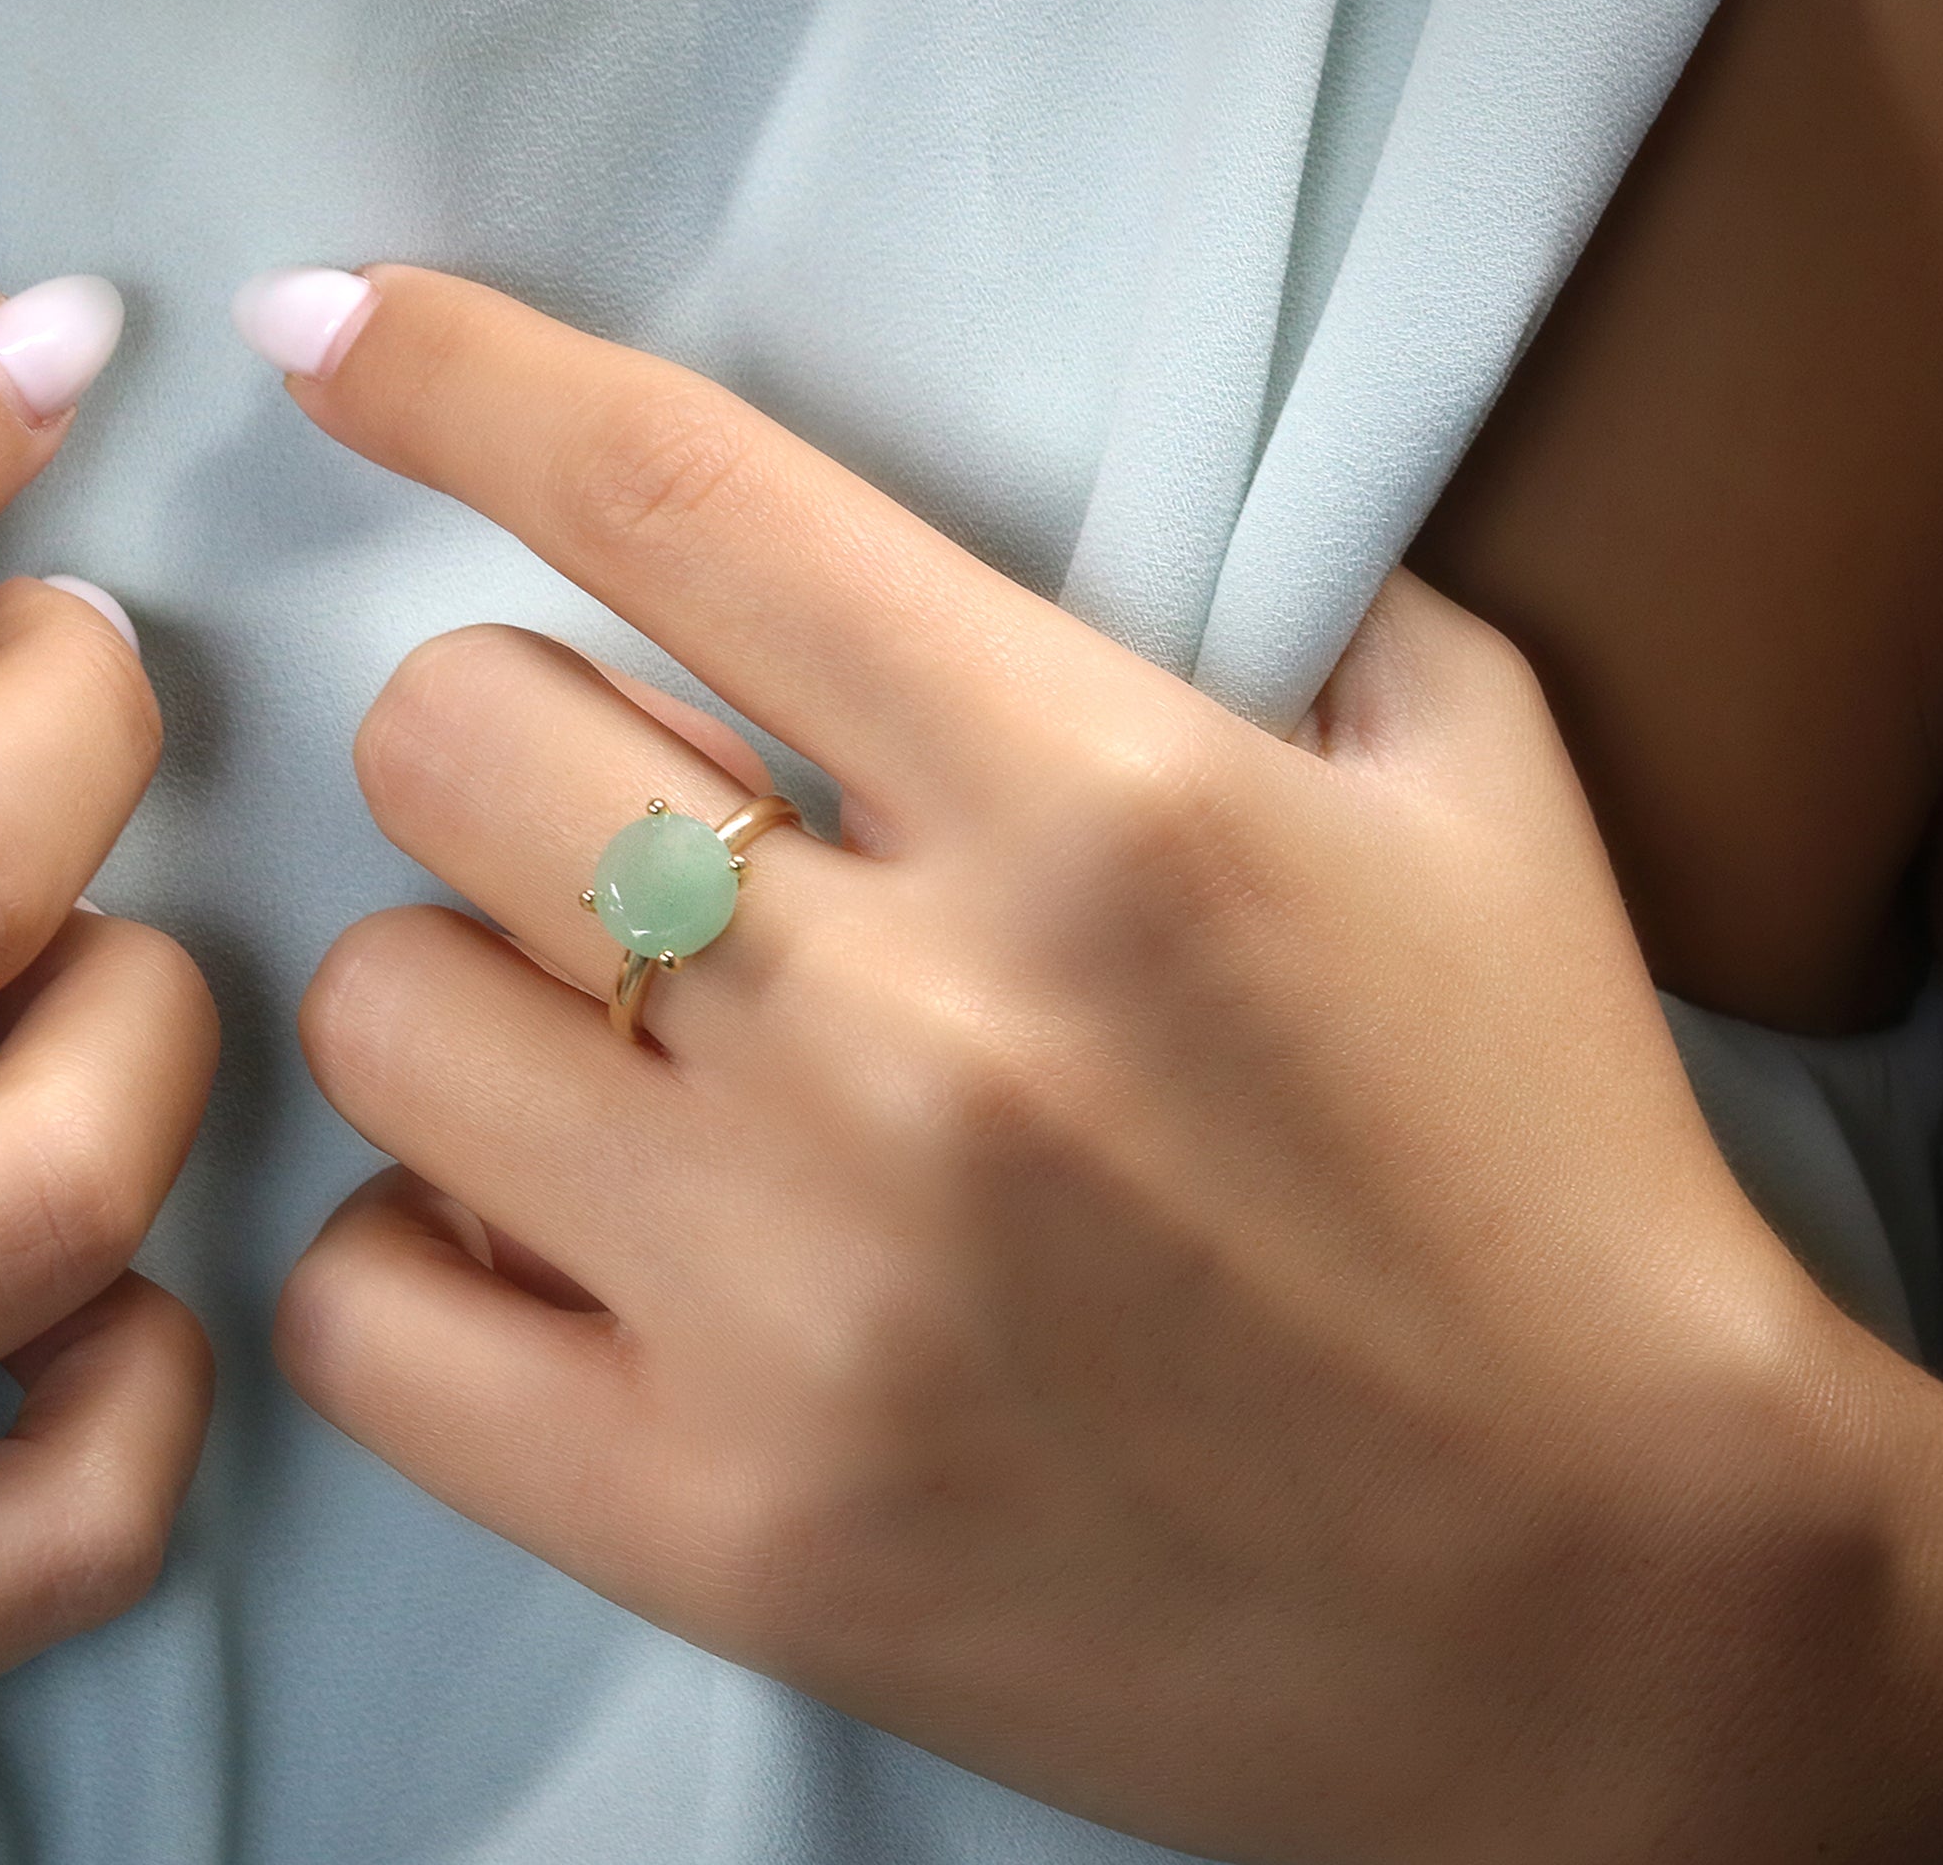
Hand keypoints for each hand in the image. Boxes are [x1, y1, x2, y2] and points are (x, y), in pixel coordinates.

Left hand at [268, 267, 1942, 1862]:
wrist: (1610, 1611)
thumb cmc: (1545, 1173)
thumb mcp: (1466, 800)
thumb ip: (1258, 599)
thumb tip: (994, 523)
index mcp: (1099, 797)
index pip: (680, 494)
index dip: (454, 371)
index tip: (332, 332)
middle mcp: (917, 1024)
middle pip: (451, 738)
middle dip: (504, 748)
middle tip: (614, 837)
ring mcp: (795, 1289)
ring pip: (381, 1010)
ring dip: (466, 1003)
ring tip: (608, 1065)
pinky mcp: (720, 1525)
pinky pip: (360, 1315)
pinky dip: (419, 1266)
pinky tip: (549, 1257)